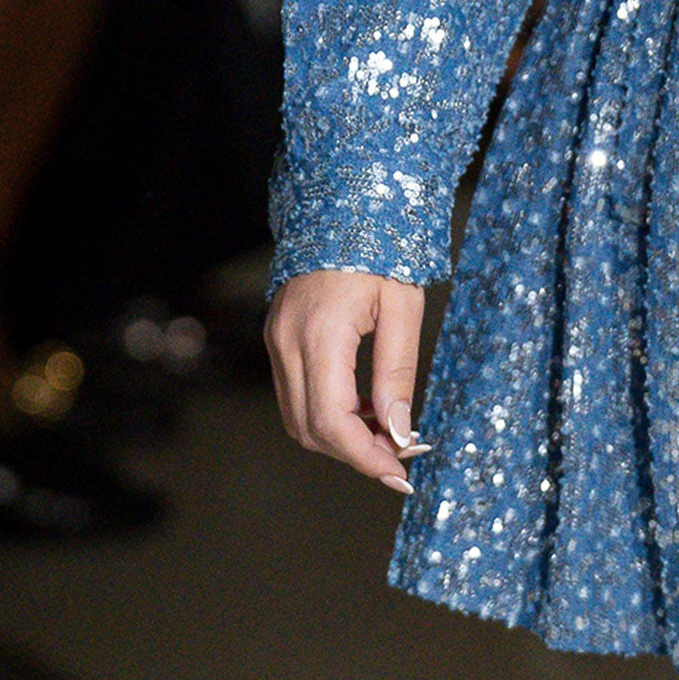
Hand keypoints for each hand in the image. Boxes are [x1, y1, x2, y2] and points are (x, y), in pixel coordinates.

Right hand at [265, 270, 427, 495]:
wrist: (343, 206)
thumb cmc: (381, 248)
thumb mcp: (403, 307)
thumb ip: (397, 372)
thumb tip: (398, 430)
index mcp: (320, 334)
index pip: (332, 422)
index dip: (365, 456)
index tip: (400, 473)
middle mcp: (286, 343)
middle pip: (309, 429)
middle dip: (355, 452)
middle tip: (401, 457)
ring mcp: (275, 341)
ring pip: (297, 418)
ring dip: (340, 436)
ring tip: (387, 432)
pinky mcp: (276, 338)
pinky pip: (296, 394)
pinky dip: (328, 413)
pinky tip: (364, 407)